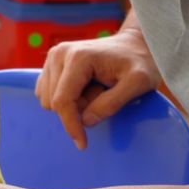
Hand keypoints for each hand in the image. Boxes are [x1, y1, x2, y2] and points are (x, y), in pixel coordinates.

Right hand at [36, 29, 160, 149]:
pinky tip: (85, 89)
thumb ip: (112, 103)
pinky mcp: (51, 64)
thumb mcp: (137, 84)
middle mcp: (59, 54)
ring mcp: (53, 57)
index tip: (82, 144)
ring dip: (73, 104)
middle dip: (78, 110)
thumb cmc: (140, 62)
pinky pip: (47, 94)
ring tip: (96, 90)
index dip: (71, 126)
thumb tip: (86, 121)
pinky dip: (67, 99)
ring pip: (49, 100)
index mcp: (77, 57)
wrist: (135, 45)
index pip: (62, 101)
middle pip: (53, 102)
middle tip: (103, 96)